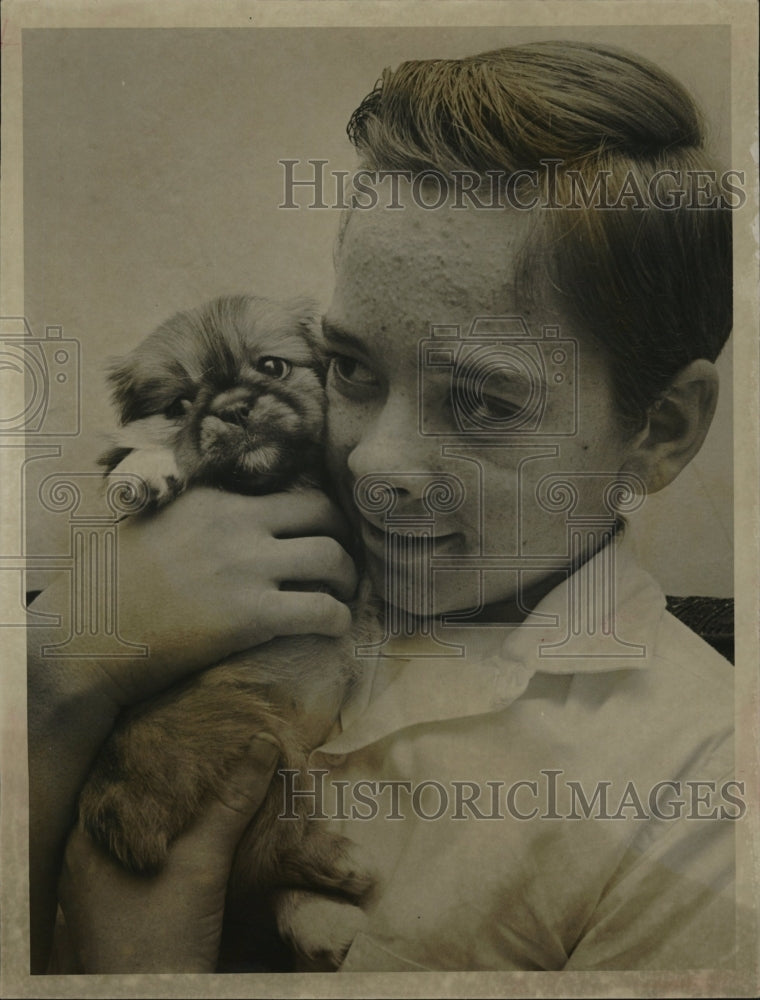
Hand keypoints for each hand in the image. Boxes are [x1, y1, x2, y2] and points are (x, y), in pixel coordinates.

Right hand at [32, 486, 357, 706]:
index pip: (293, 492)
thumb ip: (195, 515)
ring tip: (340, 600)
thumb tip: (227, 518)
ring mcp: (246, 568)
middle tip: (339, 570)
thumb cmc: (105, 586)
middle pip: (324, 517)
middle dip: (342, 543)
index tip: (323, 538)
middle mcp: (236, 524)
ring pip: (333, 561)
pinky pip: (322, 611)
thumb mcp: (151, 524)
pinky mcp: (250, 616)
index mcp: (213, 500)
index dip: (320, 517)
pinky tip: (333, 630)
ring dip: (347, 582)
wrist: (82, 638)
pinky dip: (338, 620)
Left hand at [56, 736, 278, 972]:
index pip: (113, 779)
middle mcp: (89, 867)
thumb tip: (262, 742)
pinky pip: (158, 862)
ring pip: (148, 837)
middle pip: (134, 808)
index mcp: (86, 845)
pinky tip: (212, 830)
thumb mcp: (201, 861)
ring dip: (182, 814)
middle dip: (172, 782)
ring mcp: (109, 895)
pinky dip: (183, 842)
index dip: (148, 752)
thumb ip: (230, 801)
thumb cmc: (162, 935)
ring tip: (216, 780)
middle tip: (208, 749)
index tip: (183, 728)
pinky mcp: (134, 914)